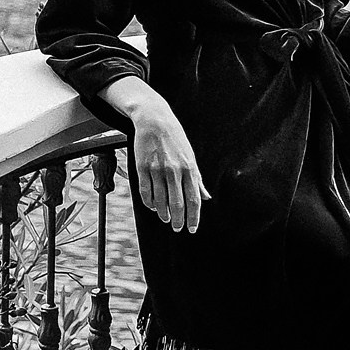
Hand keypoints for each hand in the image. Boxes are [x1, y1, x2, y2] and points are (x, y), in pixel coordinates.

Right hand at [126, 100, 208, 233]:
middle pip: (177, 203)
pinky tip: (152, 207)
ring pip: (160, 200)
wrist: (155, 121)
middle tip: (178, 228)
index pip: (194, 200)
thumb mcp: (191, 157)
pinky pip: (145, 191)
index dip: (194, 217)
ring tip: (166, 219)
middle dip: (178, 220)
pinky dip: (149, 203)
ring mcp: (157, 169)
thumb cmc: (175, 139)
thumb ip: (198, 179)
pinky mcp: (142, 167)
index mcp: (189, 169)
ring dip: (163, 213)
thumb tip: (206, 197)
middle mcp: (174, 171)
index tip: (192, 228)